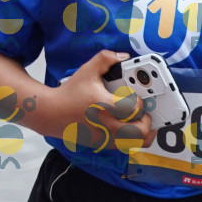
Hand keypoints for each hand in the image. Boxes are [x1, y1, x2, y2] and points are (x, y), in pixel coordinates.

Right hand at [35, 49, 153, 152]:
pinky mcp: (102, 143)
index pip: (134, 109)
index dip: (140, 103)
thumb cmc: (70, 93)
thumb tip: (122, 55)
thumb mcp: (87, 71)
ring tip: (143, 123)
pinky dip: (131, 139)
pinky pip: (124, 146)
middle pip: (140, 131)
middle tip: (145, 112)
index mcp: (105, 105)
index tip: (138, 98)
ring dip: (143, 133)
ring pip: (135, 143)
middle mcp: (107, 124)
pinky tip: (129, 128)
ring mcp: (105, 137)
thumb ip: (105, 59)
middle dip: (148, 121)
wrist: (52, 113)